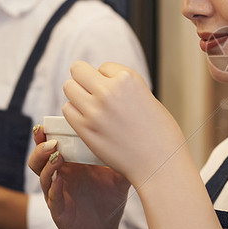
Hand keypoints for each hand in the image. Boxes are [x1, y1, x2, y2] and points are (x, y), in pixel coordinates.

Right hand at [28, 125, 129, 228]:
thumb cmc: (109, 197)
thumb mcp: (120, 174)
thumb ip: (126, 157)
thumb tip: (141, 137)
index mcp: (73, 162)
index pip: (55, 143)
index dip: (48, 133)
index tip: (49, 121)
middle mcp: (62, 174)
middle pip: (41, 157)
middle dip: (41, 145)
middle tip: (52, 139)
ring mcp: (58, 192)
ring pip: (42, 175)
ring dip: (46, 164)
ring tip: (57, 155)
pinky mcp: (59, 210)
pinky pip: (52, 197)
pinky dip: (54, 187)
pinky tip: (59, 179)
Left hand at [62, 61, 185, 186]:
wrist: (159, 161)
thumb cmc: (160, 132)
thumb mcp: (148, 98)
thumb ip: (125, 88)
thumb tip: (104, 84)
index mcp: (129, 79)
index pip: (104, 67)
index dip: (109, 79)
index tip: (118, 92)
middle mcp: (109, 91)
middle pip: (79, 70)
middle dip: (85, 79)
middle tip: (94, 93)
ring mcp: (94, 110)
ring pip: (69, 88)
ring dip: (77, 95)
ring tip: (91, 106)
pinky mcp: (85, 129)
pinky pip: (67, 109)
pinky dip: (75, 112)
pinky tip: (88, 120)